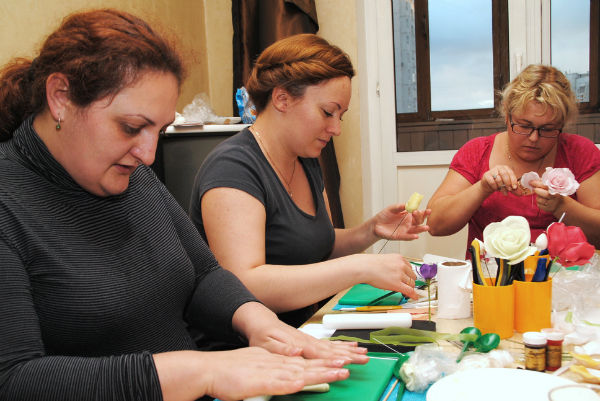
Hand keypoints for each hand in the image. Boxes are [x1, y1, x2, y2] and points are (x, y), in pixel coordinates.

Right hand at [200, 347, 349, 400]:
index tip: (343, 364)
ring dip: (318, 373)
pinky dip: (288, 383)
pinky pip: (275, 383)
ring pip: (298, 373)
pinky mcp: (256, 382)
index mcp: (278, 361)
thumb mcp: (260, 367)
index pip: (306, 363)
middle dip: (330, 367)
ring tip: (337, 372)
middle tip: (349, 366)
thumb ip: (278, 370)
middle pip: (308, 366)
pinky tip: (300, 382)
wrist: (210, 369)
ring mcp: (268, 372)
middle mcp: (277, 364)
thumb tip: (295, 373)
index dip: (325, 363)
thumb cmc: (232, 370)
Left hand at [233, 302, 369, 364]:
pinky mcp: (310, 340)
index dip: (332, 359)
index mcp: (297, 344)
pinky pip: (329, 344)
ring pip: (333, 346)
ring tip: (364, 353)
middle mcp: (306, 341)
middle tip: (364, 360)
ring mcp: (309, 340)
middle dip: (349, 355)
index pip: (318, 354)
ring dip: (349, 350)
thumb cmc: (261, 334)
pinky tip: (352, 346)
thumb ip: (283, 349)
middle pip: (331, 350)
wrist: (259, 319)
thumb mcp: (265, 344)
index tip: (346, 363)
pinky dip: (342, 345)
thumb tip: (298, 352)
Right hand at [362, 253, 418, 300]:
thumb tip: (393, 273)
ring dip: (409, 288)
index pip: (409, 267)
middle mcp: (402, 265)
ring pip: (411, 283)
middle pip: (412, 276)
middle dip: (409, 281)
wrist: (364, 267)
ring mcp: (400, 275)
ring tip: (404, 291)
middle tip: (404, 285)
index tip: (407, 278)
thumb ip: (392, 265)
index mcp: (399, 258)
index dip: (408, 274)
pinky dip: (413, 295)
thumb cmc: (369, 264)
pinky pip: (409, 291)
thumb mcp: (385, 260)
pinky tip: (414, 297)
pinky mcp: (397, 284)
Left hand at [372, 203, 430, 240]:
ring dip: (421, 229)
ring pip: (416, 230)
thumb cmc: (385, 215)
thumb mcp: (391, 208)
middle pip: (419, 221)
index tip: (428, 210)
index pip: (419, 213)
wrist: (376, 224)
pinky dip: (412, 237)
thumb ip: (399, 207)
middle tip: (417, 213)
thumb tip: (406, 204)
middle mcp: (409, 223)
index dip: (424, 212)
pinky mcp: (401, 236)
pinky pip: (407, 237)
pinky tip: (416, 236)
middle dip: (421, 217)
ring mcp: (406, 230)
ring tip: (426, 227)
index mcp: (408, 215)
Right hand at [480, 165, 518, 195]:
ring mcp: (492, 170)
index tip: (514, 187)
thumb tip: (520, 194)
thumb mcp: (508, 186)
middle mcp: (499, 167)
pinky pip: (492, 182)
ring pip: (498, 179)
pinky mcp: (486, 175)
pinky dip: (495, 187)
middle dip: (508, 183)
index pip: (511, 173)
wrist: (488, 186)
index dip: (513, 180)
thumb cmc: (499, 184)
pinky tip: (496, 189)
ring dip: (502, 187)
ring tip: (504, 192)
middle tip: (509, 190)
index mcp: (506, 168)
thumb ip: (514, 189)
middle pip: (505, 174)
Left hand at [529, 180, 564, 212]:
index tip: (530, 182)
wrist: (560, 204)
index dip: (537, 183)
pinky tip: (543, 201)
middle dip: (537, 190)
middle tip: (534, 189)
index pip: (546, 186)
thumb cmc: (553, 193)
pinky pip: (539, 205)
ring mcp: (551, 204)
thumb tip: (534, 180)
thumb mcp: (551, 187)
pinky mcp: (547, 209)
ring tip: (541, 196)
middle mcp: (555, 197)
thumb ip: (543, 182)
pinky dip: (539, 202)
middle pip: (545, 194)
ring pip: (540, 200)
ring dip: (538, 197)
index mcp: (556, 189)